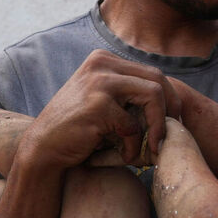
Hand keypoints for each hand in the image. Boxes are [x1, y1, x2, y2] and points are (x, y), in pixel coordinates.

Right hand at [23, 50, 180, 168]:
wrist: (43, 149)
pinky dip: (133, 146)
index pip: (151, 73)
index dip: (169, 99)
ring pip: (153, 96)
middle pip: (157, 80)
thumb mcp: (104, 101)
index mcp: (104, 59)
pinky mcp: (98, 105)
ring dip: (157, 127)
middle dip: (170, 110)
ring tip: (152, 149)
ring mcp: (99, 82)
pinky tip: (124, 157)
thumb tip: (174, 99)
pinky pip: (133, 125)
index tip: (172, 123)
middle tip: (169, 136)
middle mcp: (101, 64)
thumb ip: (129, 93)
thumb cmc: (79, 131)